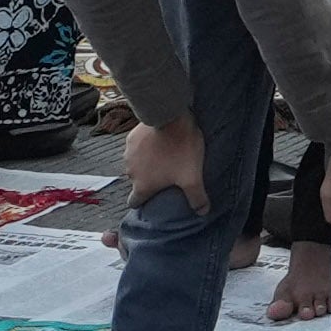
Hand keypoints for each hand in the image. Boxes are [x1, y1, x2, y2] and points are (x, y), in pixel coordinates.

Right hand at [123, 110, 210, 225]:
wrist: (171, 118)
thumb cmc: (181, 150)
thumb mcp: (192, 177)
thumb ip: (197, 197)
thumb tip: (203, 212)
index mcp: (142, 186)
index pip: (134, 202)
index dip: (143, 202)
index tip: (153, 197)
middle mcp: (130, 173)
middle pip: (137, 181)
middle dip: (149, 179)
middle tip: (166, 172)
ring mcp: (128, 155)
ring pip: (136, 164)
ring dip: (146, 162)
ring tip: (164, 155)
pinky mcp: (130, 139)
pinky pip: (136, 147)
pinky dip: (144, 147)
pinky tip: (158, 141)